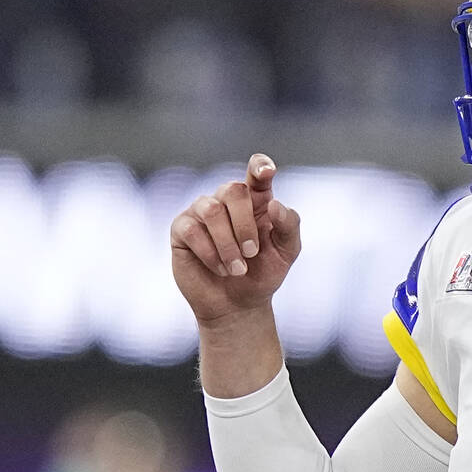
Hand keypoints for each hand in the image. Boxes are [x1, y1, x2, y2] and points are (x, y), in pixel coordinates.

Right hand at [170, 153, 301, 324]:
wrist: (239, 305)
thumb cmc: (264, 273)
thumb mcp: (287, 252)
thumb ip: (289, 226)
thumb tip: (274, 205)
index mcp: (256, 201)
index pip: (256, 173)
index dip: (260, 166)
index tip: (267, 171)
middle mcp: (227, 201)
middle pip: (233, 190)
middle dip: (245, 224)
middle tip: (252, 253)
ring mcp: (202, 212)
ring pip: (211, 210)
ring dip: (227, 243)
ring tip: (237, 269)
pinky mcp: (182, 229)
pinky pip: (192, 230)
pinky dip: (210, 253)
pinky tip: (220, 268)